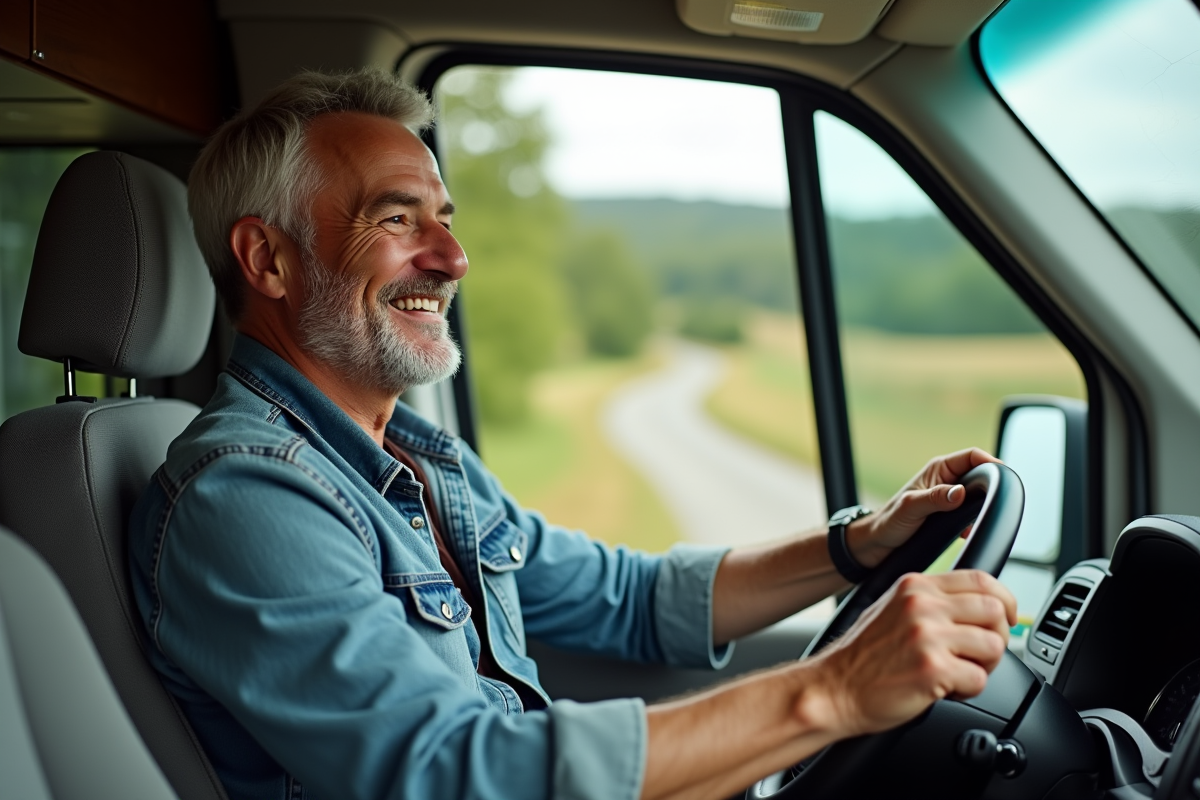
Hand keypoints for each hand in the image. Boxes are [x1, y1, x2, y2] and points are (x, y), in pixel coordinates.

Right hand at [802, 570, 1016, 737]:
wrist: (833, 689)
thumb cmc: (863, 658)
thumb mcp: (892, 609)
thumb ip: (930, 601)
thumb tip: (979, 606)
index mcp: (914, 586)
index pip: (980, 579)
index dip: (1004, 600)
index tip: (1007, 618)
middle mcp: (922, 605)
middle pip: (994, 610)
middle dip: (997, 637)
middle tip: (978, 656)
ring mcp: (928, 636)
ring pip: (994, 646)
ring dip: (984, 667)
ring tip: (958, 674)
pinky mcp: (933, 669)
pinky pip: (979, 679)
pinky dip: (969, 691)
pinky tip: (944, 690)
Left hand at [846, 448, 1000, 567]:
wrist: (877, 544)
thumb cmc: (888, 522)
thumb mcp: (911, 509)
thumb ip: (935, 499)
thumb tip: (959, 493)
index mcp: (938, 469)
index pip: (973, 456)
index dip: (991, 463)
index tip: (1003, 478)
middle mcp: (946, 480)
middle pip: (980, 475)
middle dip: (990, 488)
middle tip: (993, 504)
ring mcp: (948, 497)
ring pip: (978, 496)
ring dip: (981, 508)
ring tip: (976, 521)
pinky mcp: (950, 513)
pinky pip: (972, 513)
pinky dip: (973, 522)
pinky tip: (967, 533)